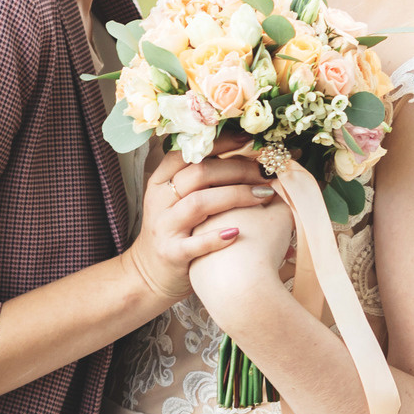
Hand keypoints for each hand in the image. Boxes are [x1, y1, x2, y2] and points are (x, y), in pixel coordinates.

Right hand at [122, 151, 278, 308]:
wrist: (148, 275)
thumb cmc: (176, 231)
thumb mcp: (177, 200)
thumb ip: (200, 179)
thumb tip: (242, 155)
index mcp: (161, 181)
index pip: (188, 152)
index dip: (219, 143)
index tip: (248, 139)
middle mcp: (160, 200)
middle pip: (200, 173)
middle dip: (238, 169)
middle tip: (266, 173)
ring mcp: (165, 227)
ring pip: (200, 202)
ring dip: (235, 196)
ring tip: (264, 196)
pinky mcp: (171, 253)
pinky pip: (194, 243)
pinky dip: (216, 238)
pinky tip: (238, 233)